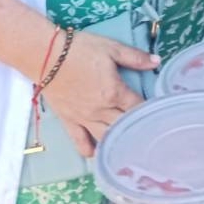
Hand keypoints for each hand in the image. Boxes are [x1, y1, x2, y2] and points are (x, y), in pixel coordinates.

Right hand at [38, 32, 157, 156]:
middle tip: (147, 131)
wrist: (46, 56)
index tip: (157, 113)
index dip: (149, 110)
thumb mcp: (112, 48)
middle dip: (137, 128)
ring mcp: (84, 118)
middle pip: (124, 124)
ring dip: (117, 142)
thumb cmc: (80, 49)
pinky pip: (80, 142)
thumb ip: (135, 57)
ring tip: (128, 146)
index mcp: (114, 91)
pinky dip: (90, 150)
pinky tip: (98, 155)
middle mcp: (101, 109)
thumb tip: (157, 62)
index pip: (138, 106)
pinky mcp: (69, 121)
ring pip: (105, 137)